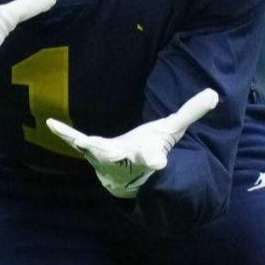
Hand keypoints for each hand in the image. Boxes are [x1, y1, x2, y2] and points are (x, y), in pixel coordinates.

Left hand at [46, 88, 218, 197]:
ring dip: (92, 148)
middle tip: (109, 152)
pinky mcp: (92, 151)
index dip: (156, 159)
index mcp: (149, 154)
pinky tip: (51, 124)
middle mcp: (127, 159)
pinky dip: (65, 133)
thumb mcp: (172, 129)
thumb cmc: (150, 147)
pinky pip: (77, 141)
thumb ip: (191, 112)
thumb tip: (213, 94)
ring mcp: (107, 157)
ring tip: (84, 142)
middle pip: (124, 157)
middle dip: (120, 155)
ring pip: (99, 153)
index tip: (158, 162)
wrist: (129, 171)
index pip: (155, 156)